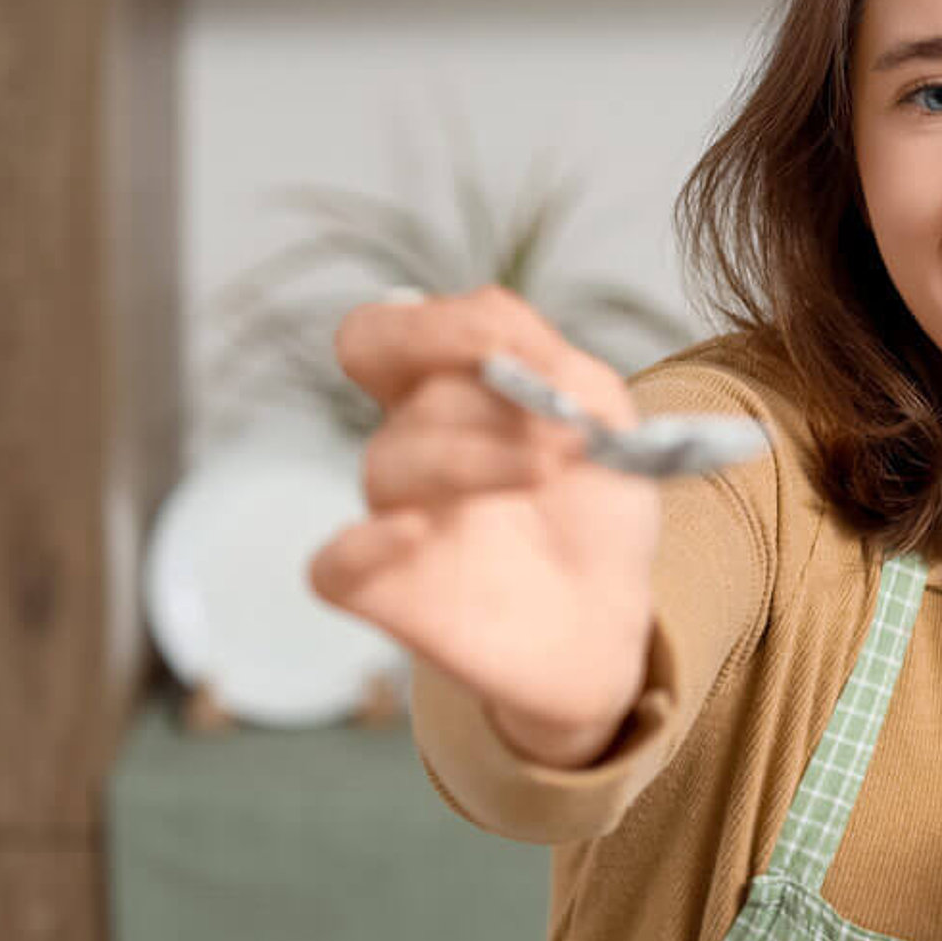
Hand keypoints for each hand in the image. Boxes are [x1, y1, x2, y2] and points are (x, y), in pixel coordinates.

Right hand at [307, 286, 661, 767]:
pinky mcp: (386, 591)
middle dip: (450, 368)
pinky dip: (364, 544)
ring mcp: (391, 515)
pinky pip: (333, 566)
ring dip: (476, 457)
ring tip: (548, 472)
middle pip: (385, 377)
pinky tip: (416, 532)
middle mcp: (408, 444)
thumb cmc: (594, 509)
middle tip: (527, 399)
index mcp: (446, 391)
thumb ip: (557, 369)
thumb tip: (505, 350)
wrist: (608, 616)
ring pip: (388, 461)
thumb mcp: (600, 416)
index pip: (388, 332)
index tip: (516, 348)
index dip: (435, 324)